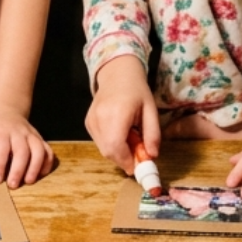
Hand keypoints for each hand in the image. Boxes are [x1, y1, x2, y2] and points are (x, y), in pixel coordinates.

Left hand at [0, 105, 55, 187]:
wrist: (5, 111)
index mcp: (0, 133)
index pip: (1, 149)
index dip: (0, 165)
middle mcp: (18, 133)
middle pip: (22, 151)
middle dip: (18, 170)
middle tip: (13, 185)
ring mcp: (31, 136)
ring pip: (38, 150)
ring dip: (35, 167)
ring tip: (29, 181)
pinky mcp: (39, 139)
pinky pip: (48, 150)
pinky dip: (47, 163)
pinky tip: (41, 174)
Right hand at [84, 55, 159, 173]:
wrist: (117, 74)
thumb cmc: (137, 91)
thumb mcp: (151, 111)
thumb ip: (153, 134)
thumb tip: (152, 156)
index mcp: (116, 113)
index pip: (116, 146)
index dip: (127, 161)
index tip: (139, 166)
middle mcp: (100, 118)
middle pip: (108, 152)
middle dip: (124, 159)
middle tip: (138, 152)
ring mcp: (91, 120)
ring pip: (104, 149)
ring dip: (119, 152)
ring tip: (131, 136)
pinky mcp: (88, 123)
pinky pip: (100, 142)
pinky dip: (112, 144)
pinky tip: (121, 132)